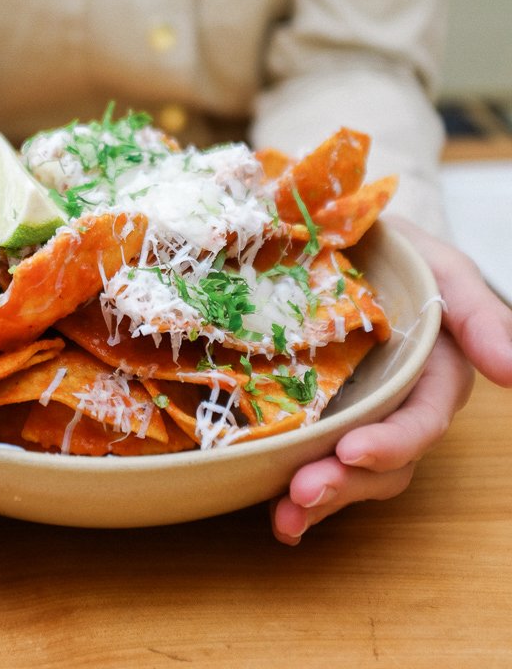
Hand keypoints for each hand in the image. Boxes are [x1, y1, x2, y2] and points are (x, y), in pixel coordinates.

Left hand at [271, 218, 511, 543]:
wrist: (349, 237)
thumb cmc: (404, 252)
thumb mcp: (446, 271)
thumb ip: (481, 316)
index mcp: (436, 376)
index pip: (421, 421)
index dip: (391, 443)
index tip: (351, 452)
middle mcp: (402, 405)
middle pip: (386, 462)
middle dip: (346, 484)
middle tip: (300, 492)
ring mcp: (361, 413)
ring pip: (353, 473)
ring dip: (321, 499)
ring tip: (283, 518)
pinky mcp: (322, 414)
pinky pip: (316, 459)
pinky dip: (295, 492)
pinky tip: (275, 515)